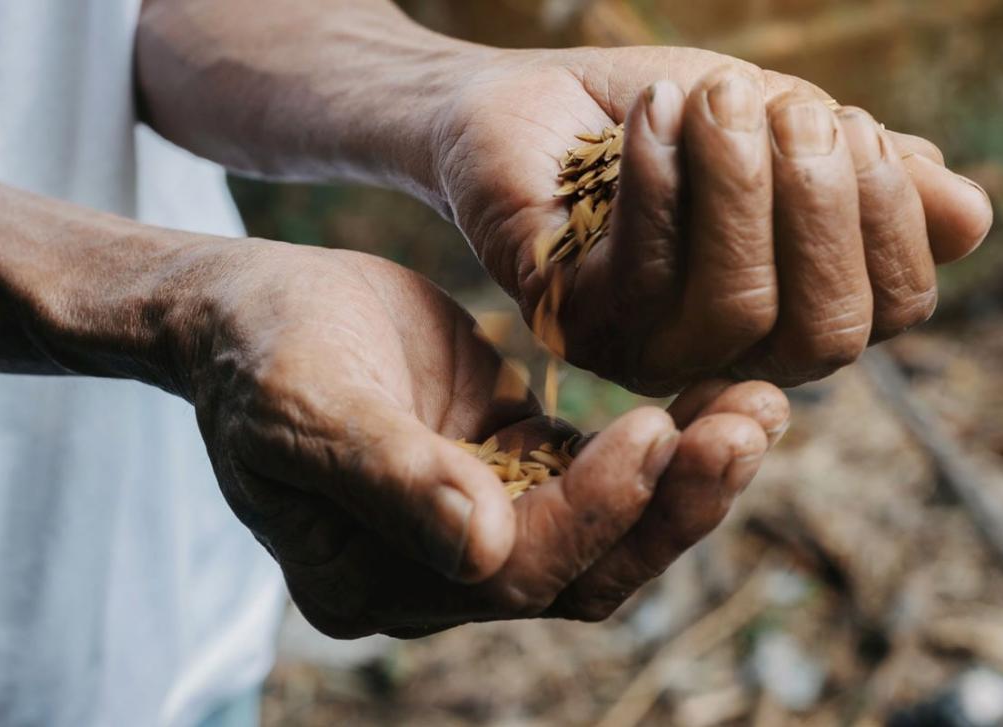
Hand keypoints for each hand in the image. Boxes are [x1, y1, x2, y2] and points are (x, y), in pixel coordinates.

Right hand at [180, 242, 788, 636]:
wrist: (248, 309)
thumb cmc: (259, 349)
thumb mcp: (302, 404)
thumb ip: (387, 476)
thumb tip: (478, 550)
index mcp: (373, 578)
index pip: (508, 574)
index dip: (590, 512)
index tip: (656, 429)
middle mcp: (435, 572)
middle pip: (579, 570)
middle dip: (670, 505)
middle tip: (746, 426)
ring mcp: (476, 523)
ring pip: (605, 529)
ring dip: (685, 478)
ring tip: (755, 407)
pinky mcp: (508, 466)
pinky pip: (598, 474)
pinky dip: (660, 448)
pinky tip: (715, 398)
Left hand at [435, 46, 992, 392]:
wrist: (531, 102)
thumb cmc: (659, 118)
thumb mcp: (775, 124)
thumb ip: (859, 172)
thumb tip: (969, 216)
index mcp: (787, 307)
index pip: (884, 312)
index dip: (891, 222)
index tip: (854, 128)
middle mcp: (725, 350)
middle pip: (822, 336)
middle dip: (822, 209)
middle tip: (788, 111)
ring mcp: (646, 348)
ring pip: (734, 309)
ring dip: (741, 188)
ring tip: (716, 96)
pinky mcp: (574, 323)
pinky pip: (640, 276)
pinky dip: (661, 181)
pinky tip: (654, 112)